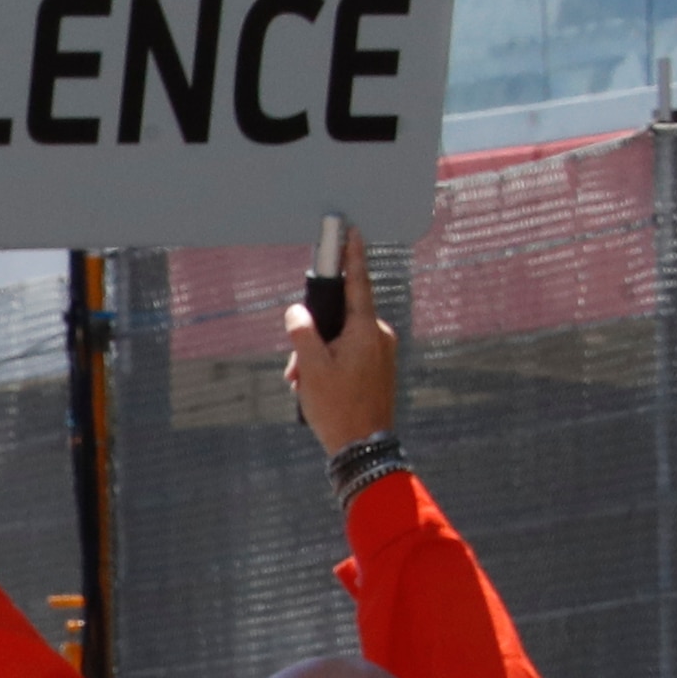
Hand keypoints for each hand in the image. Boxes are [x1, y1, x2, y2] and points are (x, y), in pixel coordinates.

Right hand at [284, 223, 396, 456]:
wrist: (364, 446)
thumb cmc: (338, 408)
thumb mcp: (311, 370)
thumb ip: (302, 334)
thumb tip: (297, 312)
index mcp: (366, 330)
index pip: (357, 284)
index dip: (352, 256)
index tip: (351, 231)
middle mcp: (379, 335)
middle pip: (338, 320)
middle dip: (311, 338)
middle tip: (294, 369)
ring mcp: (382, 352)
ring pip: (341, 340)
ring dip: (317, 357)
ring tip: (304, 386)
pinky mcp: (380, 366)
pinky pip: (350, 354)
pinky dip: (329, 365)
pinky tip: (317, 389)